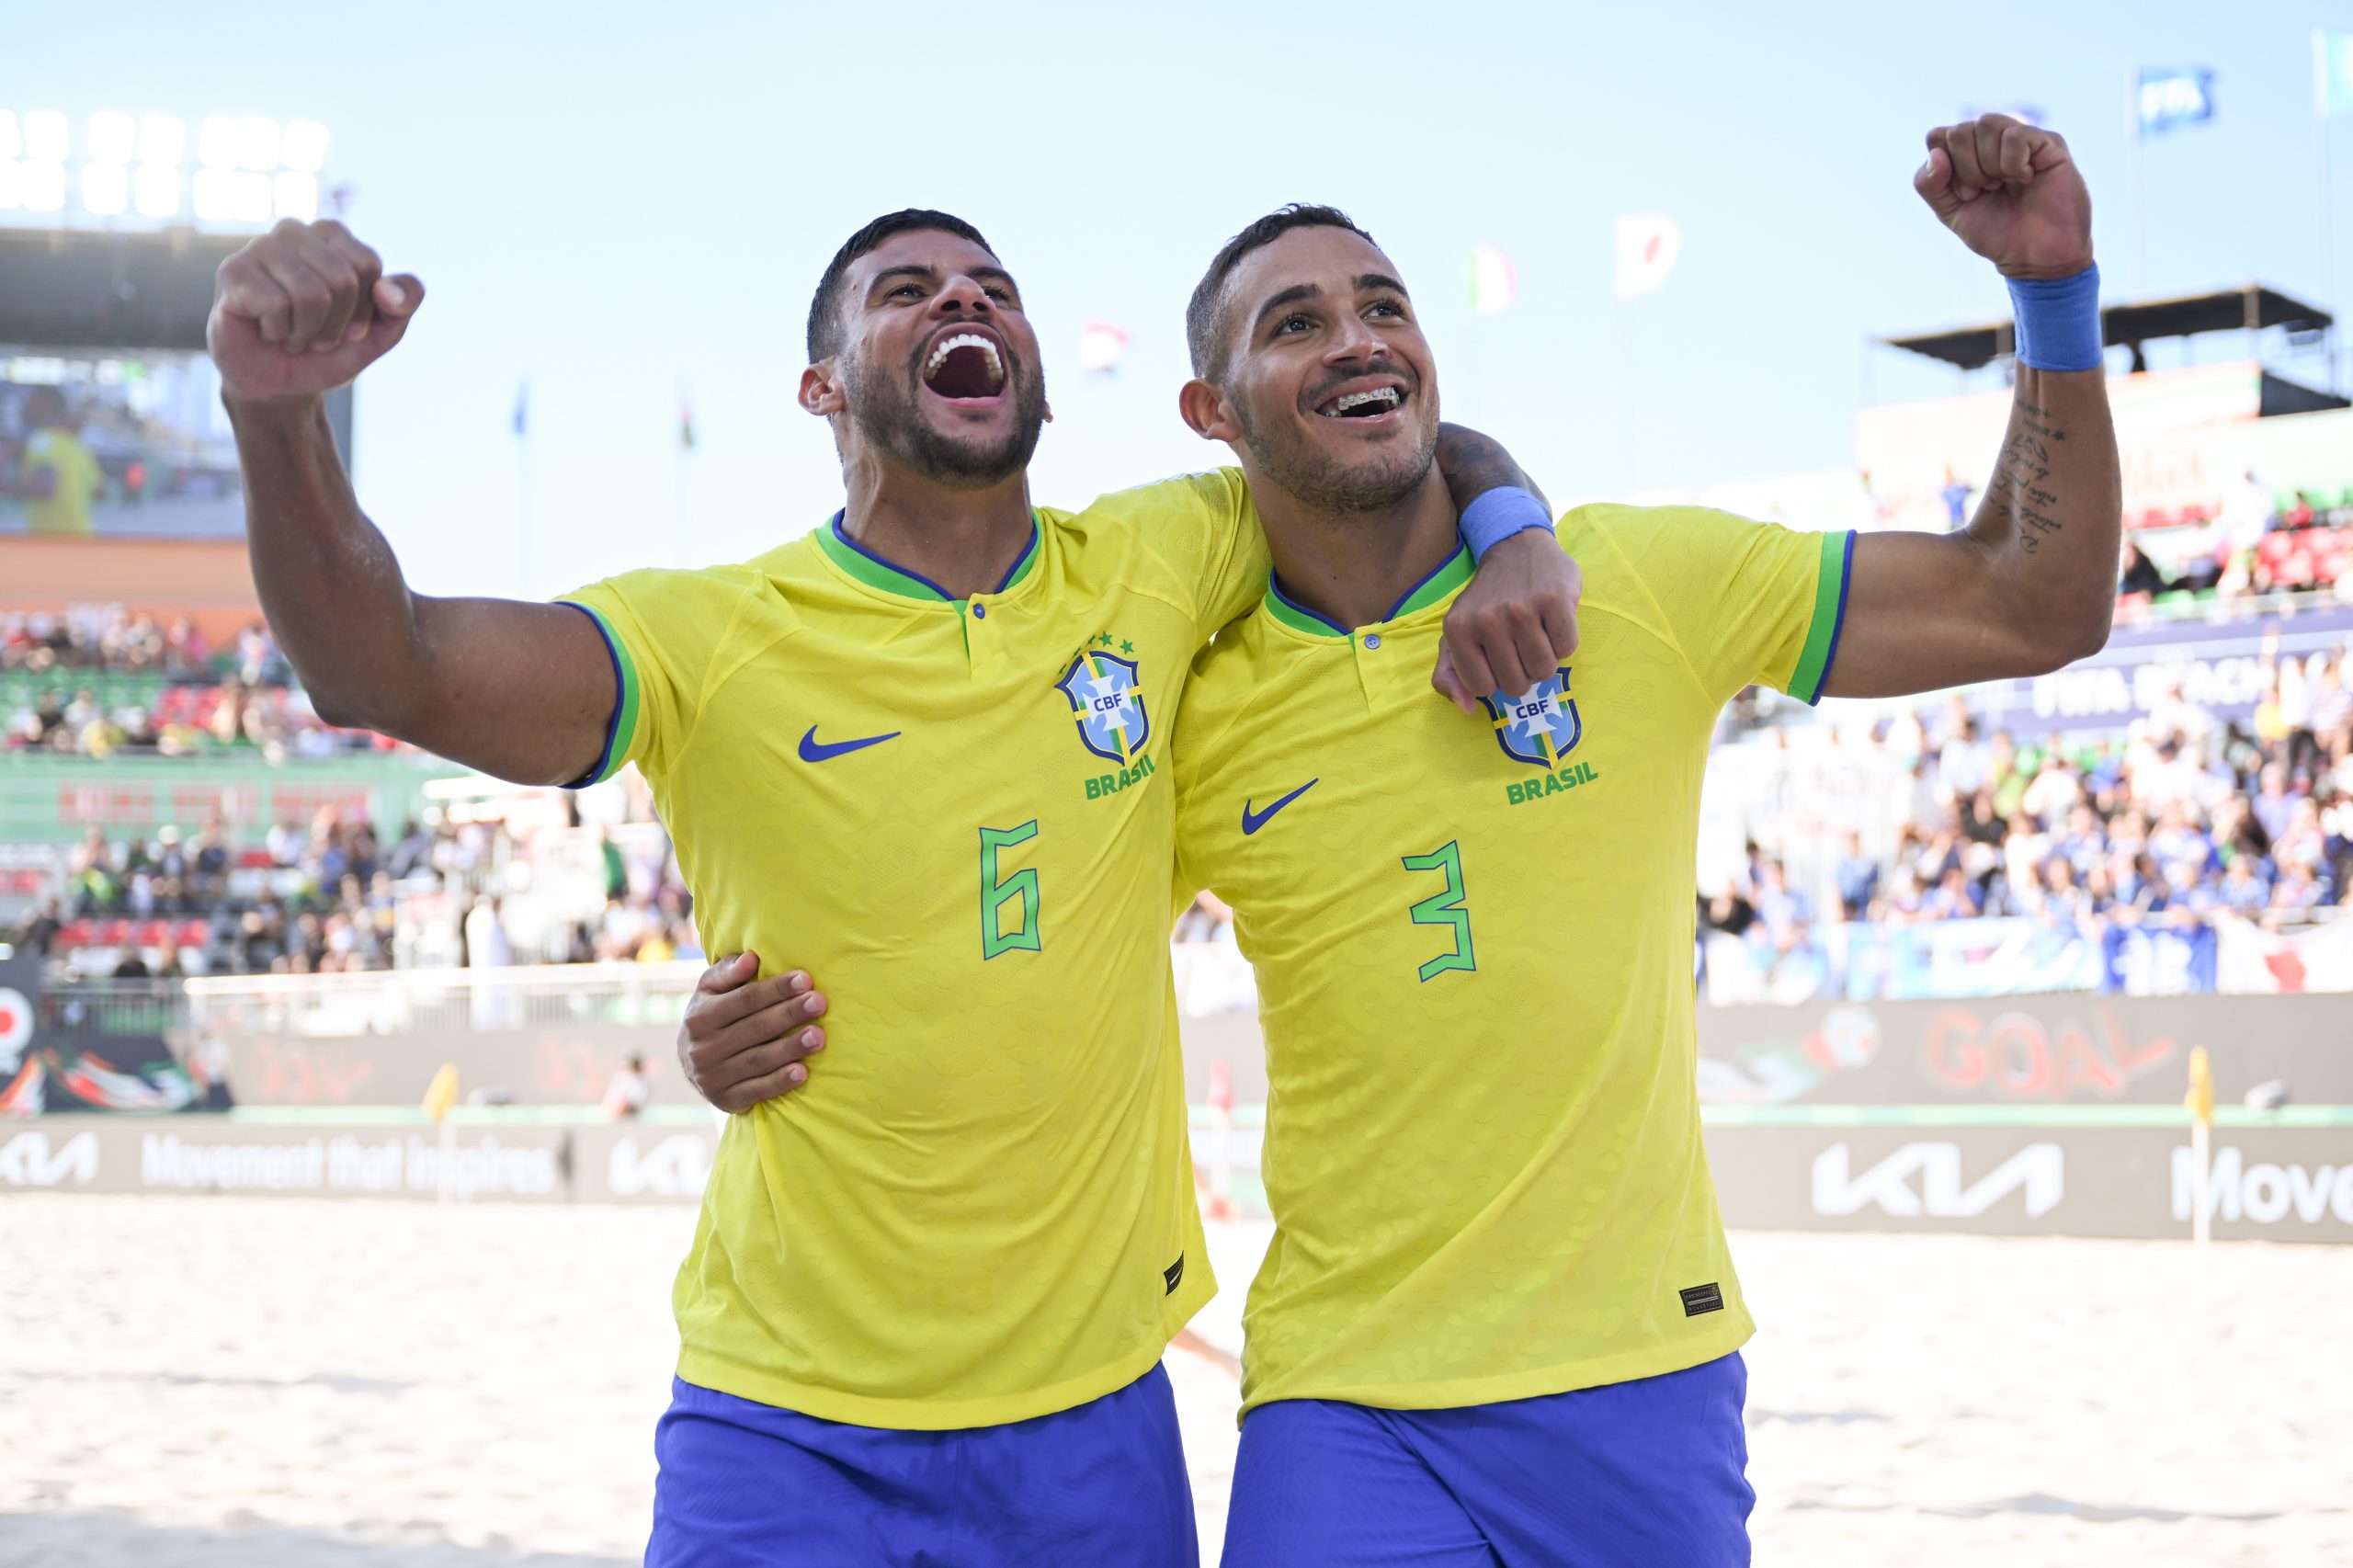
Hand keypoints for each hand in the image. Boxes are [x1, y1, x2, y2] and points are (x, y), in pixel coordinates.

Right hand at [208, 219, 423, 403]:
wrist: (279, 382)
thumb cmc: (327, 349)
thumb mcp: (379, 333)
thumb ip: (403, 305)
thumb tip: (388, 290)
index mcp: (332, 235)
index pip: (367, 266)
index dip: (364, 310)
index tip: (350, 327)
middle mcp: (294, 231)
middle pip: (342, 279)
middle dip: (336, 323)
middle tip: (316, 334)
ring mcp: (260, 247)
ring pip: (311, 293)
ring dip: (307, 331)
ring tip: (292, 333)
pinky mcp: (232, 272)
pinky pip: (276, 306)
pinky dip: (279, 332)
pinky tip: (266, 329)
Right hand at [677, 951, 828, 1112]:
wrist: (691, 1065)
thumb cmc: (713, 1015)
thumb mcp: (710, 990)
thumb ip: (728, 971)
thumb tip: (751, 958)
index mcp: (700, 1016)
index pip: (745, 999)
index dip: (776, 989)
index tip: (805, 980)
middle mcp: (702, 1048)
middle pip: (755, 1028)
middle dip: (790, 1014)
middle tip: (819, 1003)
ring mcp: (712, 1077)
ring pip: (758, 1060)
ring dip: (791, 1048)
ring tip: (819, 1036)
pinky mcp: (725, 1101)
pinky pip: (756, 1091)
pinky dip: (780, 1082)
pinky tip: (803, 1072)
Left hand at [1432, 530, 1581, 712]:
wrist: (1515, 548)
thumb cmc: (1486, 599)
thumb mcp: (1455, 633)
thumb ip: (1448, 674)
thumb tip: (1467, 708)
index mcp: (1458, 630)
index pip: (1483, 688)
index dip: (1495, 679)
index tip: (1497, 658)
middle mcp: (1488, 620)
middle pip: (1517, 685)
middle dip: (1522, 672)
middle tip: (1520, 645)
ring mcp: (1522, 609)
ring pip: (1544, 670)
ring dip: (1544, 659)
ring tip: (1536, 634)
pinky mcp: (1555, 599)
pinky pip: (1567, 648)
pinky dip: (1564, 642)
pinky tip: (1552, 622)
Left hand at [1914, 114, 2092, 280]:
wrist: (2035, 255)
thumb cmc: (1995, 232)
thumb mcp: (1950, 212)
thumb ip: (1930, 185)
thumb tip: (1935, 154)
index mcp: (1966, 154)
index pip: (1937, 137)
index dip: (1943, 167)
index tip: (1964, 194)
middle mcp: (1991, 141)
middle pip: (1959, 130)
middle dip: (1966, 169)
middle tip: (1986, 191)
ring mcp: (2020, 138)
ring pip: (1986, 123)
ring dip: (1989, 164)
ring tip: (2004, 185)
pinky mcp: (2048, 142)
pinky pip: (2015, 135)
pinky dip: (2013, 163)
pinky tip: (2026, 178)